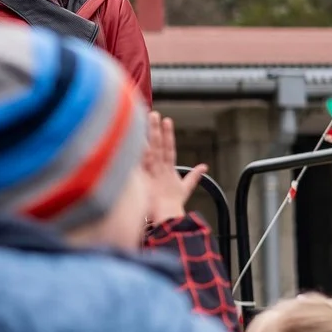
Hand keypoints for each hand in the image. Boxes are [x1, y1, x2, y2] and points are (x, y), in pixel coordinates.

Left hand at [142, 111, 205, 226]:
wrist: (166, 218)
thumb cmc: (173, 206)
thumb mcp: (185, 188)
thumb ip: (194, 176)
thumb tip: (204, 166)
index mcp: (168, 170)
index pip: (169, 148)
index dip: (168, 134)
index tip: (167, 120)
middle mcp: (160, 169)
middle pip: (158, 146)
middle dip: (156, 130)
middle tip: (154, 114)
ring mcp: (151, 174)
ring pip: (148, 152)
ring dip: (146, 137)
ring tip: (142, 123)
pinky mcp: (142, 180)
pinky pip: (136, 165)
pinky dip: (133, 155)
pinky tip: (127, 142)